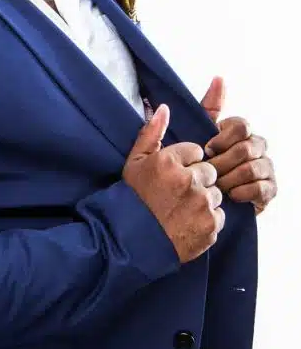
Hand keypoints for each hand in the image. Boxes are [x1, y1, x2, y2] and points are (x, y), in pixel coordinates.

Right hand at [123, 105, 223, 262]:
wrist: (129, 241)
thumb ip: (151, 132)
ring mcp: (202, 204)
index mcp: (170, 161)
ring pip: (216, 194)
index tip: (173, 175)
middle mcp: (189, 180)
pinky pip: (219, 217)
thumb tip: (164, 107)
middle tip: (179, 194)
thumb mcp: (134, 161)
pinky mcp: (210, 226)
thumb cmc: (131, 199)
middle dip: (198, 180)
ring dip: (204, 200)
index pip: (196, 151)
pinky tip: (188, 223)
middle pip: (209, 171)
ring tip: (182, 210)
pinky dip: (207, 220)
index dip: (185, 163)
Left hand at [201, 77, 276, 214]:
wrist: (197, 198)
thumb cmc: (195, 162)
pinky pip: (262, 188)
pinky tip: (230, 195)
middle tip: (208, 172)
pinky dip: (243, 192)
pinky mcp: (269, 190)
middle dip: (223, 162)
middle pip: (247, 147)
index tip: (207, 149)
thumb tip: (219, 78)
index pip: (241, 125)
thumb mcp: (196, 132)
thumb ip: (208, 106)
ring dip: (230, 178)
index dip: (223, 138)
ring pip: (253, 167)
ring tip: (216, 185)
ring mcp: (265, 167)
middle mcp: (256, 146)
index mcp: (240, 131)